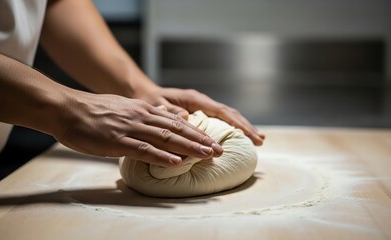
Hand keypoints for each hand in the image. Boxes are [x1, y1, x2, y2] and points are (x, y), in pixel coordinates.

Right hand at [53, 91, 222, 166]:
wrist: (66, 108)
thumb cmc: (92, 111)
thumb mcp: (123, 107)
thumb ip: (143, 114)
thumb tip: (161, 118)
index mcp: (142, 110)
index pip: (176, 121)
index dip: (196, 131)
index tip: (212, 140)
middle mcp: (140, 117)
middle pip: (176, 129)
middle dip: (200, 140)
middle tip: (218, 151)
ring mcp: (129, 128)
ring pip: (165, 138)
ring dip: (188, 147)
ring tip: (206, 155)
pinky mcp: (116, 140)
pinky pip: (142, 149)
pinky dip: (161, 156)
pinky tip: (176, 161)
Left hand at [135, 87, 264, 145]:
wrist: (145, 94)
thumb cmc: (150, 100)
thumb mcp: (156, 105)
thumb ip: (169, 111)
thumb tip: (185, 117)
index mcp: (194, 98)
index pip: (221, 111)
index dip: (237, 123)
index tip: (250, 135)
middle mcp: (201, 101)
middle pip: (229, 113)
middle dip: (246, 126)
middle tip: (261, 141)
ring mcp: (202, 106)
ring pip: (227, 116)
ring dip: (242, 127)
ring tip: (258, 139)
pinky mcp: (200, 112)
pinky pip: (220, 120)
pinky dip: (232, 128)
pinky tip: (241, 136)